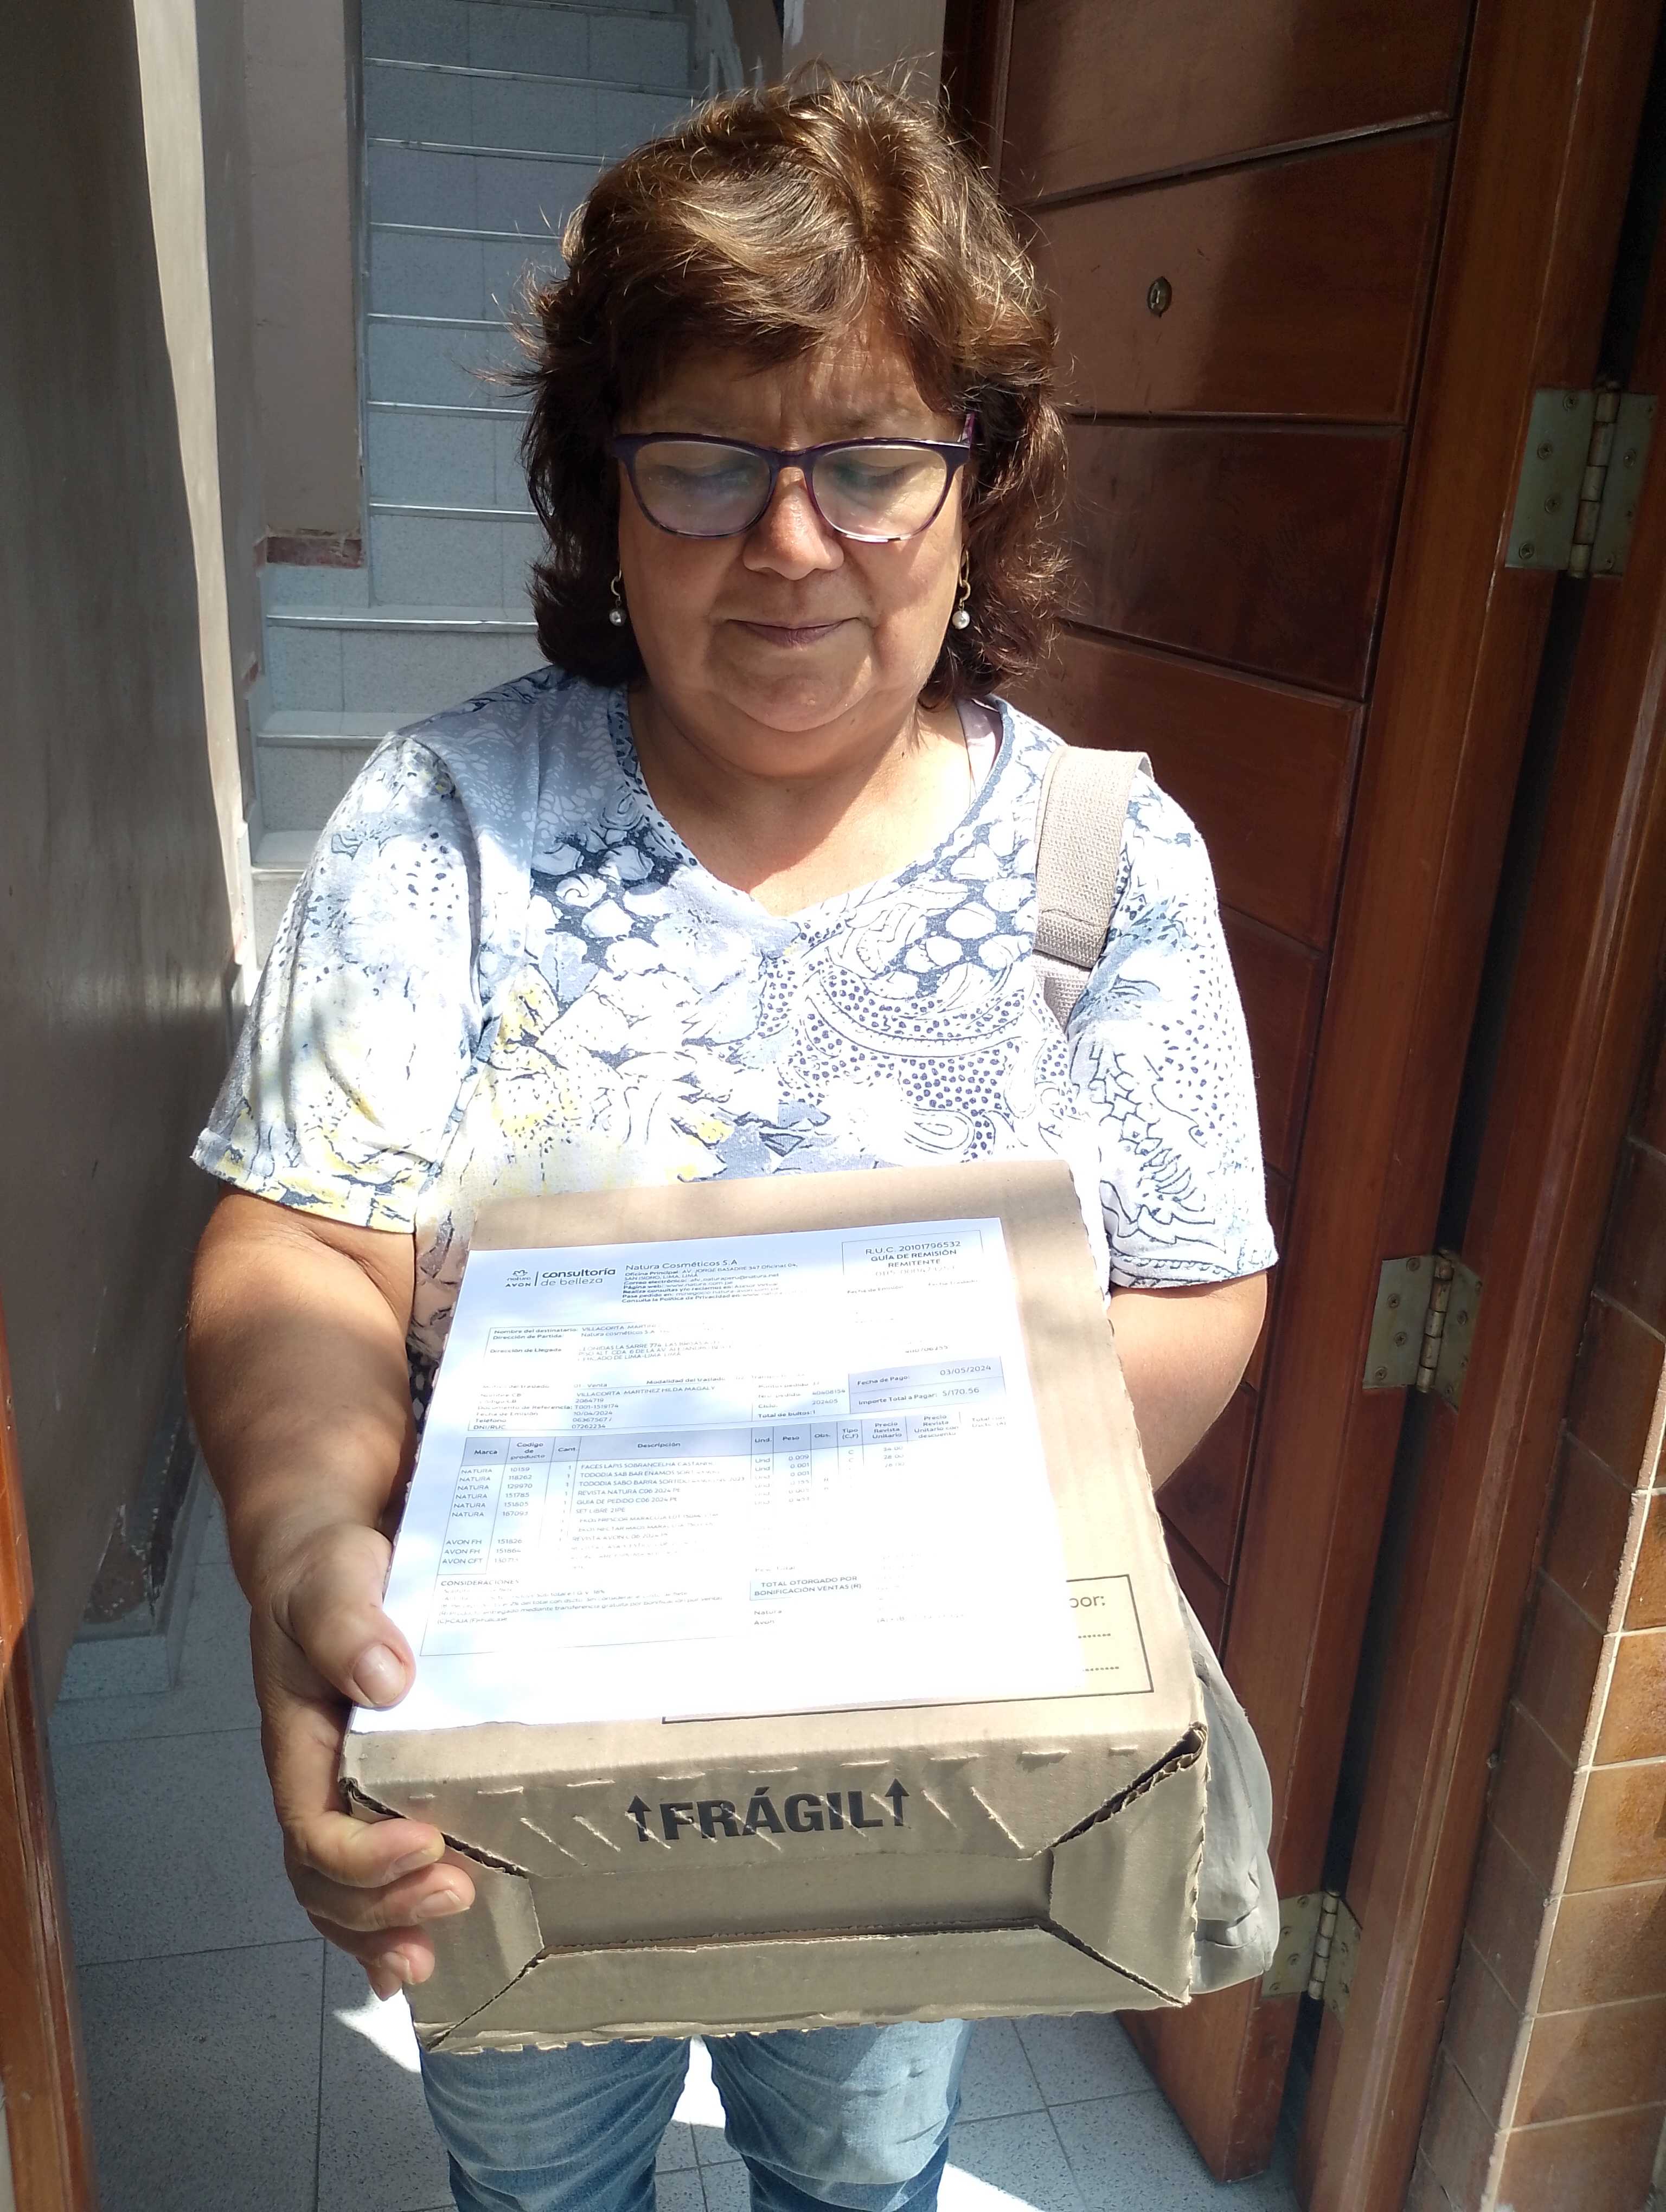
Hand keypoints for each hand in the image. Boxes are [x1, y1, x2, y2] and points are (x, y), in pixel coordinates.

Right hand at [246, 1520, 475, 1997]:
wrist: (331, 1553)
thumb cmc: (326, 1571)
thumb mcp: (330, 1582)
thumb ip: (347, 1625)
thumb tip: (385, 1680)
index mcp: (297, 1745)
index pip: (313, 1828)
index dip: (363, 1855)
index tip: (426, 1841)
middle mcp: (319, 1780)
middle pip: (327, 1881)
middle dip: (383, 1908)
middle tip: (456, 1895)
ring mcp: (350, 1789)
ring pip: (348, 1892)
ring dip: (389, 1928)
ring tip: (438, 1951)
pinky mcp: (388, 1783)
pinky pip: (380, 1868)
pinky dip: (400, 1915)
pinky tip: (435, 1948)